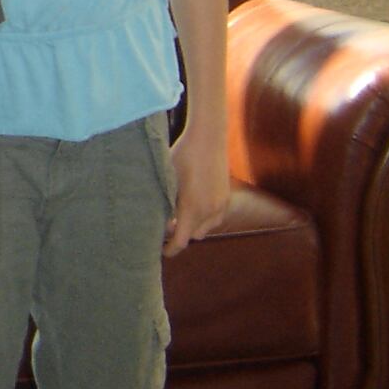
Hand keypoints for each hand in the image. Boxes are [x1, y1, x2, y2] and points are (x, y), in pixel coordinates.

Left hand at [162, 127, 231, 256]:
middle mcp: (210, 210)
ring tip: (180, 213)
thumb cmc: (183, 156)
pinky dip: (205, 218)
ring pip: (207, 228)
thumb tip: (160, 221)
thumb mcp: (168, 180)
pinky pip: (216, 217)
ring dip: (194, 226)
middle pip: (194, 235)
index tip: (161, 251)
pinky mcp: (227, 196)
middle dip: (181, 234)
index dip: (171, 249)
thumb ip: (165, 203)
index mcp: (192, 208)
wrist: (208, 137)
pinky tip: (194, 204)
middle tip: (167, 225)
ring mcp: (222, 204)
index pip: (181, 241)